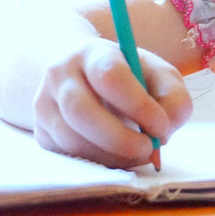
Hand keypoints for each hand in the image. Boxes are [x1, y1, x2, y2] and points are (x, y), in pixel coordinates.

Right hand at [34, 37, 192, 167]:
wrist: (81, 70)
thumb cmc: (127, 74)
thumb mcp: (157, 74)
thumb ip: (173, 98)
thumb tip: (163, 132)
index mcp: (91, 52)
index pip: (109, 77)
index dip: (137, 105)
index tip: (162, 126)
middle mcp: (59, 74)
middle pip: (81, 111)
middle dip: (119, 139)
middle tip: (149, 150)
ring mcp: (44, 104)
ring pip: (72, 140)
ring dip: (111, 156)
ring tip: (138, 153)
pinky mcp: (41, 132)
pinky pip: (68, 156)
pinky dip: (98, 162)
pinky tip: (118, 155)